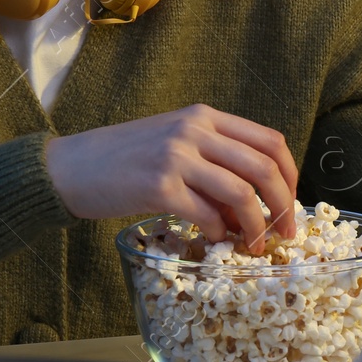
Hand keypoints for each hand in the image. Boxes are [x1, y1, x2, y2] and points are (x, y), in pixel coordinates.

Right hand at [44, 103, 297, 253]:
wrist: (70, 167)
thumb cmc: (122, 159)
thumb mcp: (173, 142)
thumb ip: (213, 160)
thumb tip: (253, 205)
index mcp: (203, 116)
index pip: (269, 140)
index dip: (291, 175)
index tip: (291, 202)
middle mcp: (194, 130)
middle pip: (264, 167)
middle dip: (283, 205)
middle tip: (286, 233)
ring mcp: (176, 157)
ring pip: (241, 194)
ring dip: (255, 227)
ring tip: (252, 245)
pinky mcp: (158, 186)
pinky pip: (207, 216)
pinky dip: (219, 234)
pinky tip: (213, 240)